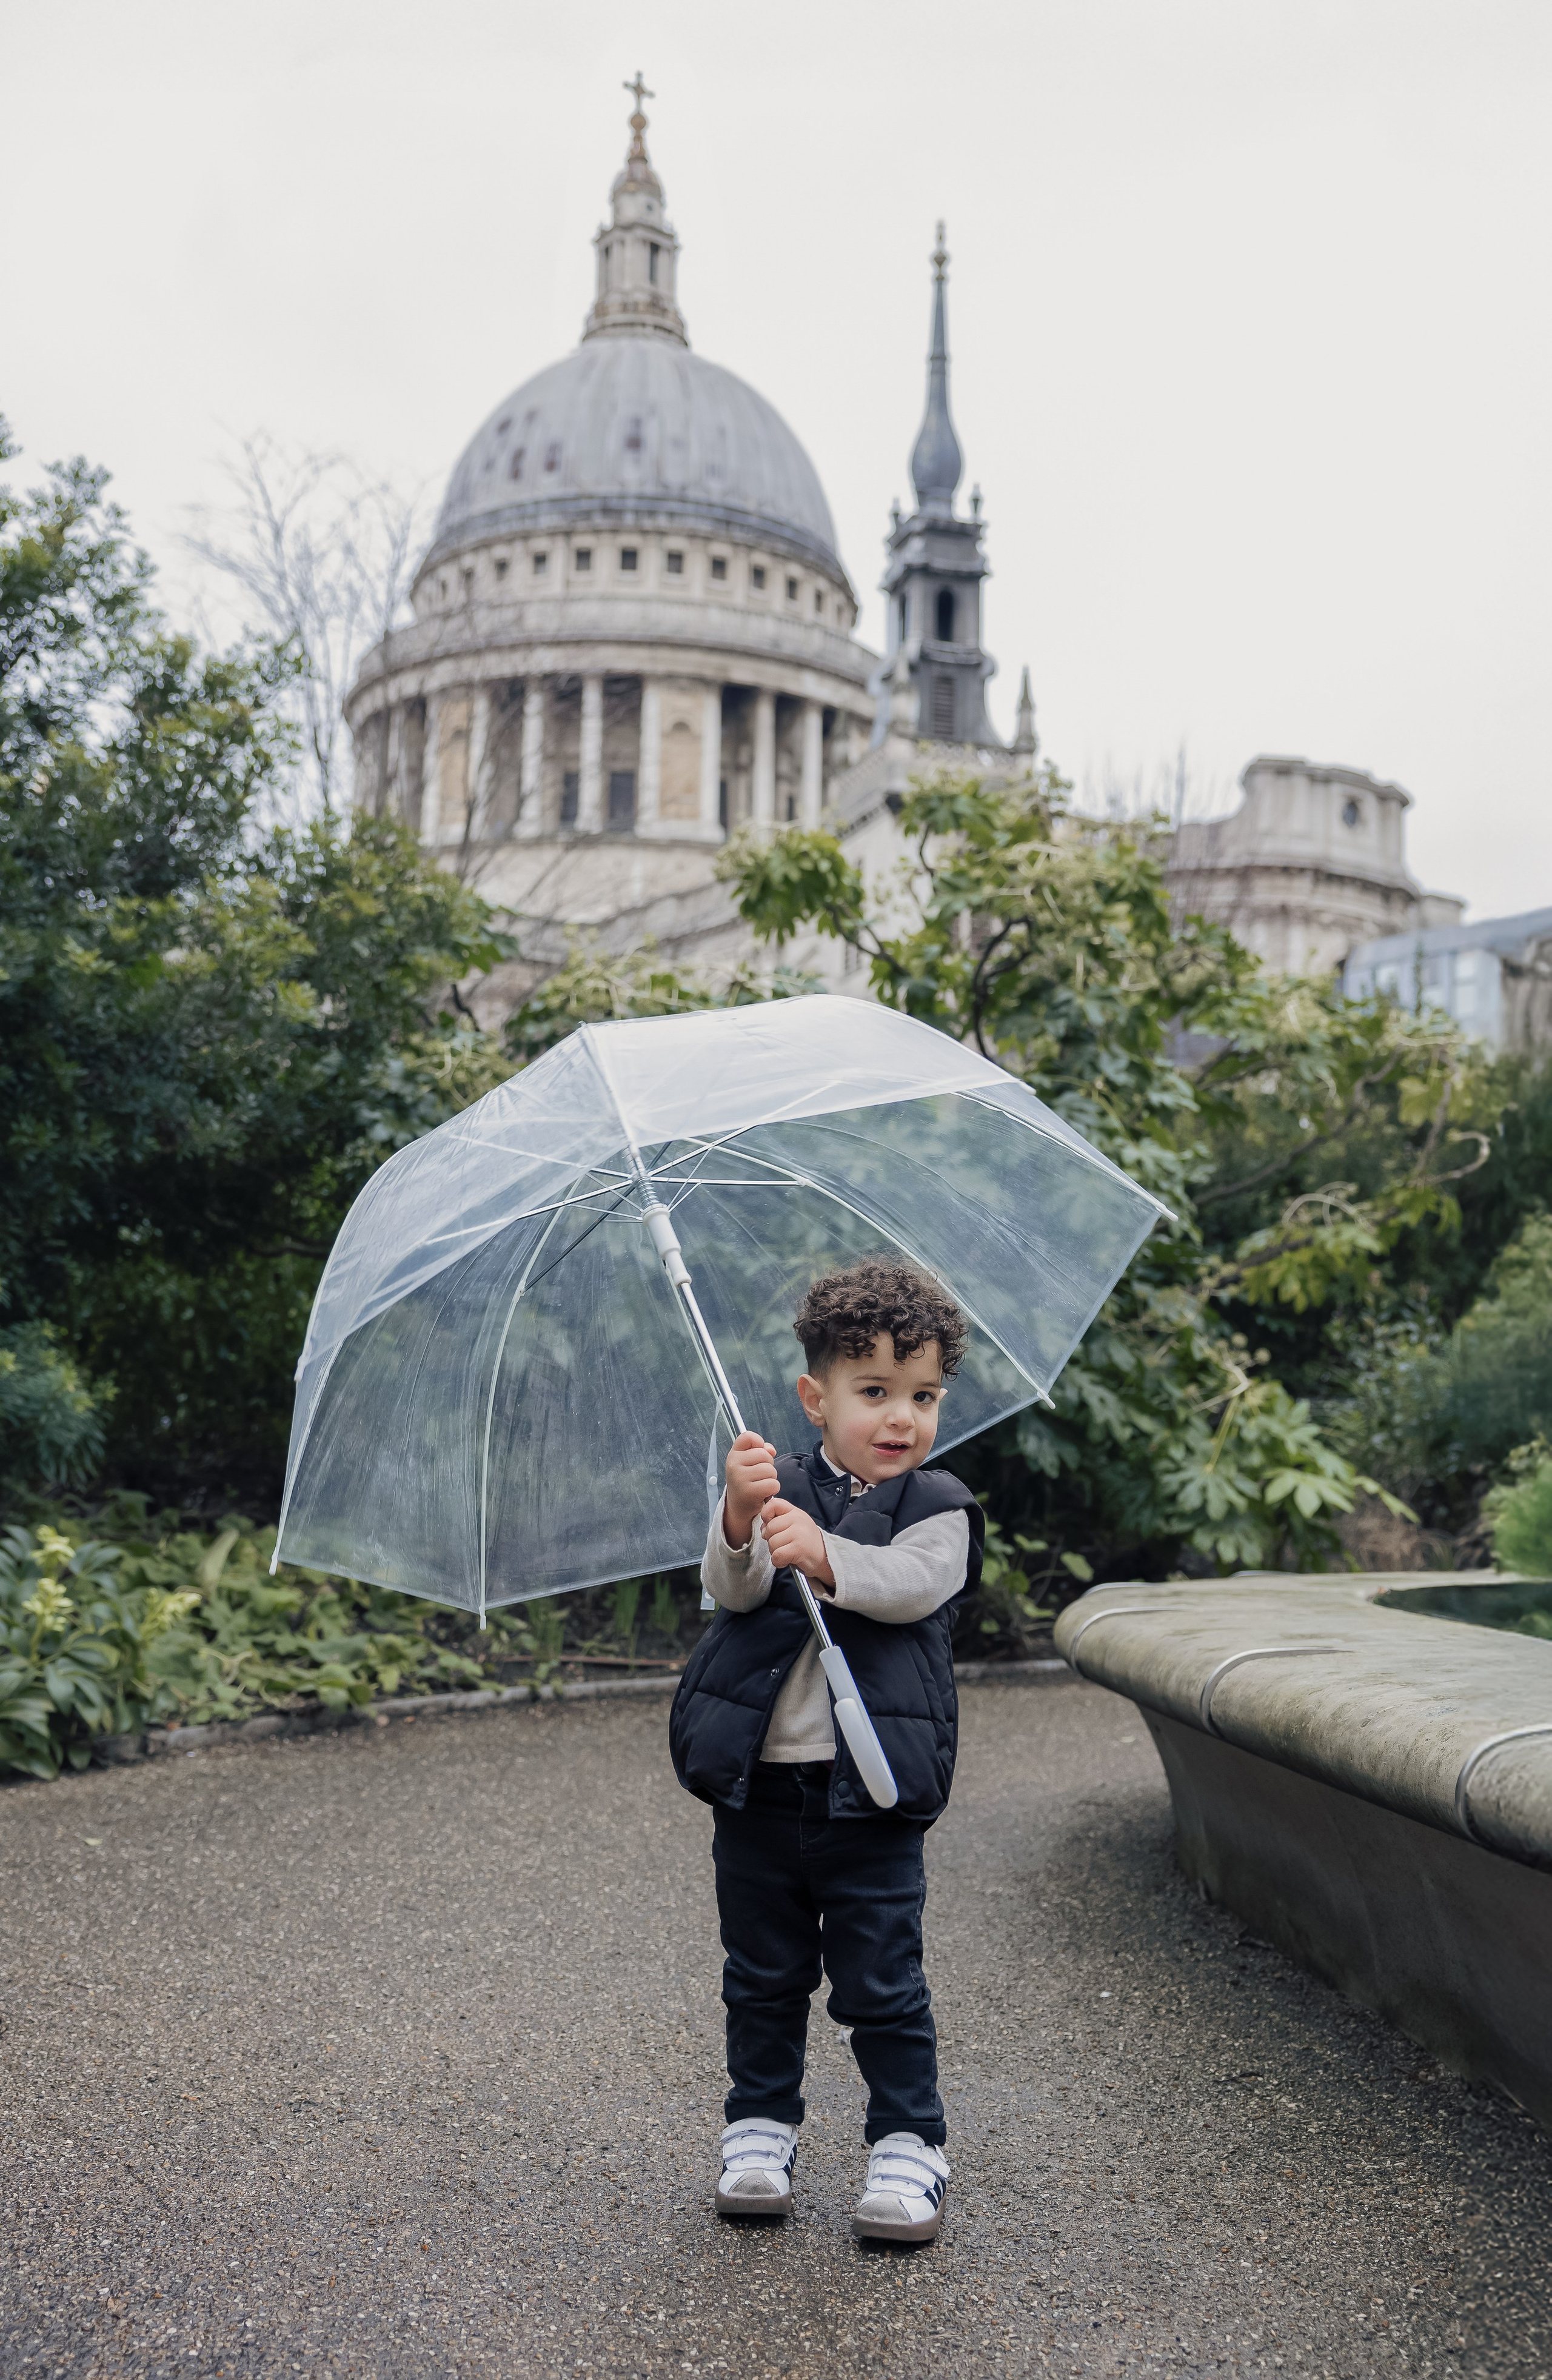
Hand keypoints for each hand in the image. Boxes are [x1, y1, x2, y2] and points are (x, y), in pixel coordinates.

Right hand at [725, 1431, 779, 1546]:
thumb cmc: (747, 1481)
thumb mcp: (749, 1463)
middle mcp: (733, 1465)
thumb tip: (771, 1450)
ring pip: (770, 1470)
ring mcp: (740, 1478)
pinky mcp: (749, 1492)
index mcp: (733, 1455)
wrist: (739, 1507)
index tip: (758, 1451)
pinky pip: (773, 1484)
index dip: (758, 1442)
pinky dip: (773, 1489)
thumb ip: (761, 1451)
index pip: (747, 1437)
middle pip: (765, 1455)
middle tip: (760, 1476)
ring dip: (771, 1478)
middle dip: (768, 1465)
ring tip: (761, 1484)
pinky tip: (764, 1493)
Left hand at [760, 1498, 834, 1589]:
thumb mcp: (795, 1525)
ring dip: (775, 1552)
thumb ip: (779, 1520)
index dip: (766, 1514)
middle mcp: (798, 1519)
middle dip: (771, 1540)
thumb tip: (763, 1528)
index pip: (773, 1504)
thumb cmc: (806, 1542)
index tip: (770, 1524)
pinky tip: (787, 1560)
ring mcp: (799, 1533)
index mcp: (795, 1512)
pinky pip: (777, 1555)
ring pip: (772, 1543)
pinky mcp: (799, 1548)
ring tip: (787, 1552)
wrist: (825, 1557)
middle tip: (783, 1544)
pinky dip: (779, 1561)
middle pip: (769, 1528)